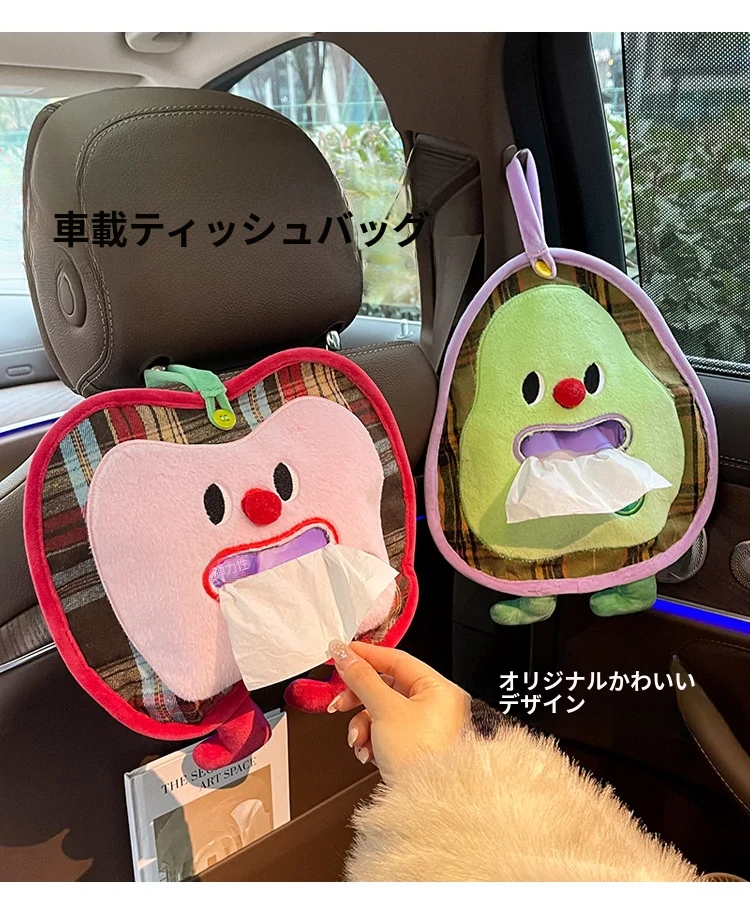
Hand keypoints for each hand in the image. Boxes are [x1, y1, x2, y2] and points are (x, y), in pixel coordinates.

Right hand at [327, 640, 469, 783]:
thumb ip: (362, 679)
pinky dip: (371, 739)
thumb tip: (345, 655)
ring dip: (362, 725)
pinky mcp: (414, 747)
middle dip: (359, 698)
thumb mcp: (385, 710)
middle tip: (339, 702)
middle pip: (386, 686)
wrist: (426, 807)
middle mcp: (436, 705)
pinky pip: (386, 731)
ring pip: (382, 711)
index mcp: (438, 688)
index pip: (396, 659)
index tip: (341, 653)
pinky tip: (367, 752)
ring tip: (358, 739)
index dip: (366, 655)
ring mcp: (425, 728)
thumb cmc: (421, 758)